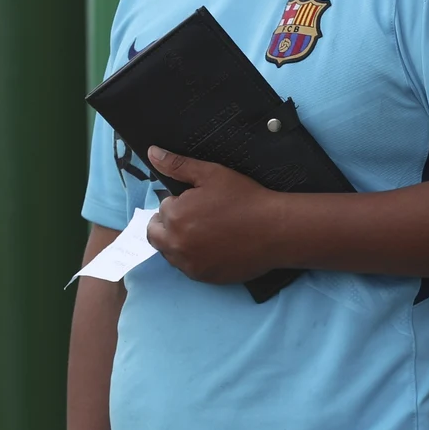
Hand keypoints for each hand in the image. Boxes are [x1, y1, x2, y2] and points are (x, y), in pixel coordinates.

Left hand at [146, 147, 283, 283]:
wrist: (276, 229)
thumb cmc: (245, 199)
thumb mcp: (212, 174)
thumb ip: (178, 165)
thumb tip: (152, 153)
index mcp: (174, 217)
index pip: (163, 208)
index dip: (180, 203)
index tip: (201, 202)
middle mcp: (175, 244)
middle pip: (157, 234)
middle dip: (170, 224)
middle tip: (198, 218)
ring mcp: (188, 264)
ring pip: (171, 252)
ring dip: (180, 242)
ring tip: (207, 232)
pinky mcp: (203, 276)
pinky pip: (188, 267)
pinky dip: (196, 257)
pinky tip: (216, 247)